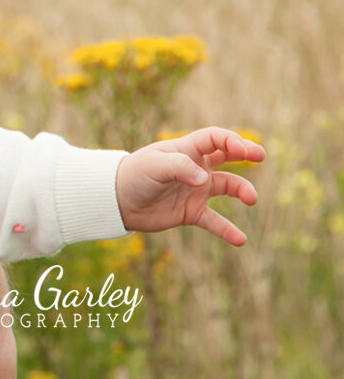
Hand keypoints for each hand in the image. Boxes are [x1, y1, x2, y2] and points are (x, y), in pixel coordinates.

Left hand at [115, 126, 264, 244]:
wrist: (117, 201)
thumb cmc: (134, 175)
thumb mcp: (153, 166)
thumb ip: (179, 168)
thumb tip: (204, 179)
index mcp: (185, 150)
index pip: (214, 138)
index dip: (230, 140)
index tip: (242, 149)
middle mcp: (195, 167)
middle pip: (226, 156)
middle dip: (245, 152)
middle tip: (260, 155)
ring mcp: (196, 189)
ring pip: (228, 187)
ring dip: (242, 190)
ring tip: (251, 198)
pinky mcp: (192, 212)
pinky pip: (215, 221)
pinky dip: (228, 230)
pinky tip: (240, 240)